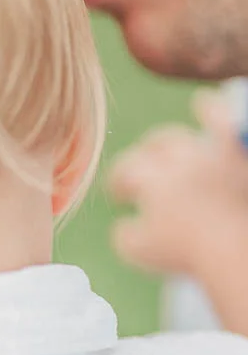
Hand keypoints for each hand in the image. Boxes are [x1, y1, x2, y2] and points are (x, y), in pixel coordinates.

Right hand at [109, 91, 247, 277]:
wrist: (237, 245)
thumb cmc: (188, 253)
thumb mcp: (141, 252)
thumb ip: (123, 235)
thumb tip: (122, 225)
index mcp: (151, 180)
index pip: (125, 171)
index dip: (118, 182)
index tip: (118, 196)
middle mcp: (177, 159)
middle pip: (152, 148)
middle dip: (142, 158)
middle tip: (142, 172)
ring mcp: (209, 154)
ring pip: (182, 136)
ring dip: (169, 139)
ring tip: (166, 146)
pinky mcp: (233, 154)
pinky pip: (222, 122)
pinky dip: (211, 110)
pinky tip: (203, 102)